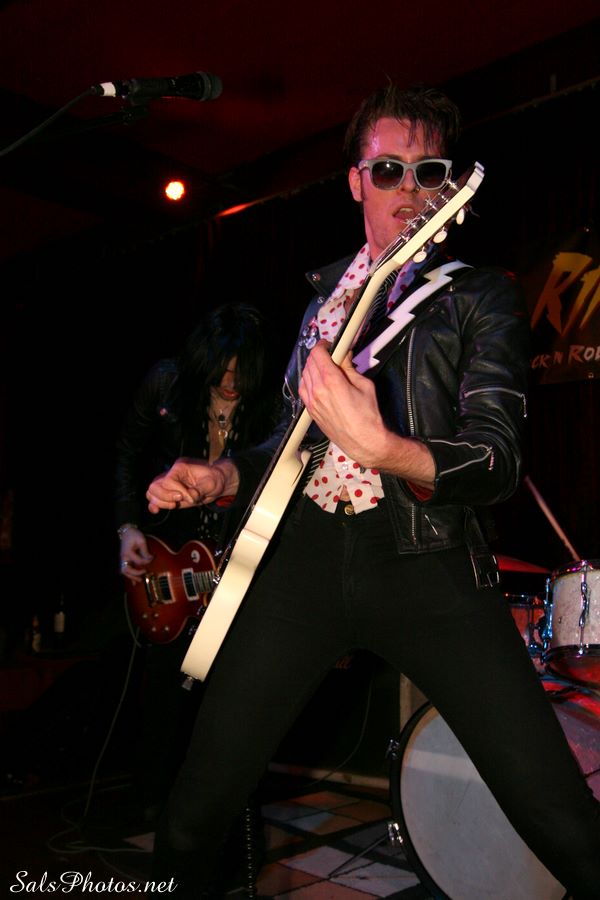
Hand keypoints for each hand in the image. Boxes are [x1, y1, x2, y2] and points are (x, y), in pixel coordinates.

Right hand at [119, 526, 152, 582]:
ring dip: (131, 577)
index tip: (152, 558)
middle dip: (135, 574)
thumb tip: (150, 558)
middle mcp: (124, 557)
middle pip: (127, 570)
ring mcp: (123, 559)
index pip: (138, 561)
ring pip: (124, 571)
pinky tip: (133, 582)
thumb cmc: (134, 534)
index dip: (146, 561)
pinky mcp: (124, 559)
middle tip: (144, 574)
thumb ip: (145, 551)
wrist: (126, 531)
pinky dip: (129, 576)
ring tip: (139, 581)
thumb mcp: (141, 540)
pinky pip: (125, 569)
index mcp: (128, 552)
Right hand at [146, 457, 238, 513]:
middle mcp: (171, 473)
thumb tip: (190, 496)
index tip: (191, 498)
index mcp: (180, 467)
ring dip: (161, 502)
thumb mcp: (211, 483)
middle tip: (179, 501)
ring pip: (152, 492)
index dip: (177, 492)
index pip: (168, 480)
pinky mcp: (169, 492)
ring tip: (174, 505)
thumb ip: (200, 490)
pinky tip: (157, 511)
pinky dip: (154, 504)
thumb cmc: (215, 479)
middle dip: (165, 497)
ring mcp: (169, 483)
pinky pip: (154, 497)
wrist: (217, 482)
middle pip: (155, 486)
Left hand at [299, 341, 434, 486]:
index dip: (324, 346)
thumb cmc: (368, 416)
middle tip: (331, 355)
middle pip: (310, 362)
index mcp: (331, 381)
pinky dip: (308, 381)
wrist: (363, 441)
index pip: (318, 353)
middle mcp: (317, 390)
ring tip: (325, 368)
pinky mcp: (310, 411)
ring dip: (312, 367)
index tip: (330, 345)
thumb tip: (344, 356)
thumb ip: (350, 368)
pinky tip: (317, 381)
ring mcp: (311, 402)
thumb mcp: (364, 385)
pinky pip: (303, 389)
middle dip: (319, 355)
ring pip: (304, 375)